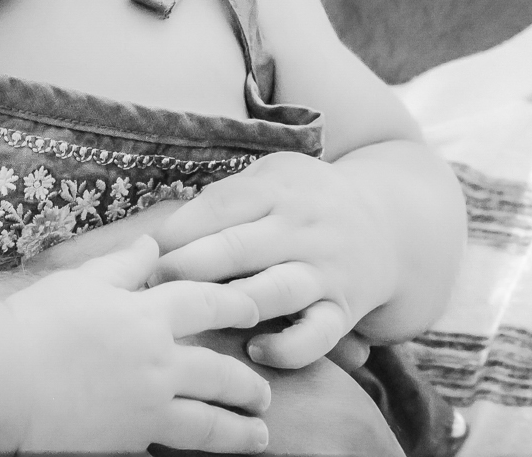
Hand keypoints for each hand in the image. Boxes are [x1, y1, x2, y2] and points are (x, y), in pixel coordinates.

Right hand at [5, 235, 270, 453]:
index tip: (254, 310)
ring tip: (258, 438)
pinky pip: (168, 452)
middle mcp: (157, 364)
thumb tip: (154, 243)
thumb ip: (123, 263)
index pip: (207, 304)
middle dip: (247, 385)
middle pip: (219, 373)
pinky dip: (187, 454)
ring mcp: (146, 409)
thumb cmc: (36, 322)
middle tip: (263, 395)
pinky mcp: (126, 443)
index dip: (236, 305)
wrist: (3, 379)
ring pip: (208, 424)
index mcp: (148, 316)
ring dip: (238, 431)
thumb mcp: (83, 280)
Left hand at [151, 152, 396, 369]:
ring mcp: (324, 269)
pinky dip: (288, 347)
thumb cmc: (304, 202)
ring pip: (275, 290)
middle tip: (151, 288)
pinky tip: (256, 352)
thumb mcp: (272, 178)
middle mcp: (301, 227)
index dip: (178, 232)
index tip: (143, 256)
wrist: (388, 226)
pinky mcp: (344, 310)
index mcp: (277, 188)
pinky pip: (317, 335)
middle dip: (190, 268)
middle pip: (238, 247)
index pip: (220, 207)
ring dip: (233, 306)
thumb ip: (222, 201)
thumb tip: (155, 235)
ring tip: (196, 318)